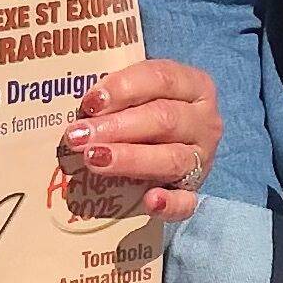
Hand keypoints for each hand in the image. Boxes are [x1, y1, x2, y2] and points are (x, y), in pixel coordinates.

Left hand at [60, 59, 221, 221]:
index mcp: (195, 86)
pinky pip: (187, 201)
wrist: (169, 144)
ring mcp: (202, 158)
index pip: (161, 79)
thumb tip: (81, 106)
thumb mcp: (138, 91)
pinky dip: (169, 204)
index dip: (123, 88)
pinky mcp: (195, 192)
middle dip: (117, 127)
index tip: (90, 102)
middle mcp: (204, 121)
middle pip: (164, 119)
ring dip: (129, 159)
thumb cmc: (146, 109)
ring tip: (92, 160)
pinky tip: (148, 201)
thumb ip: (115, 93)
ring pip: (171, 158)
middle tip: (78, 136)